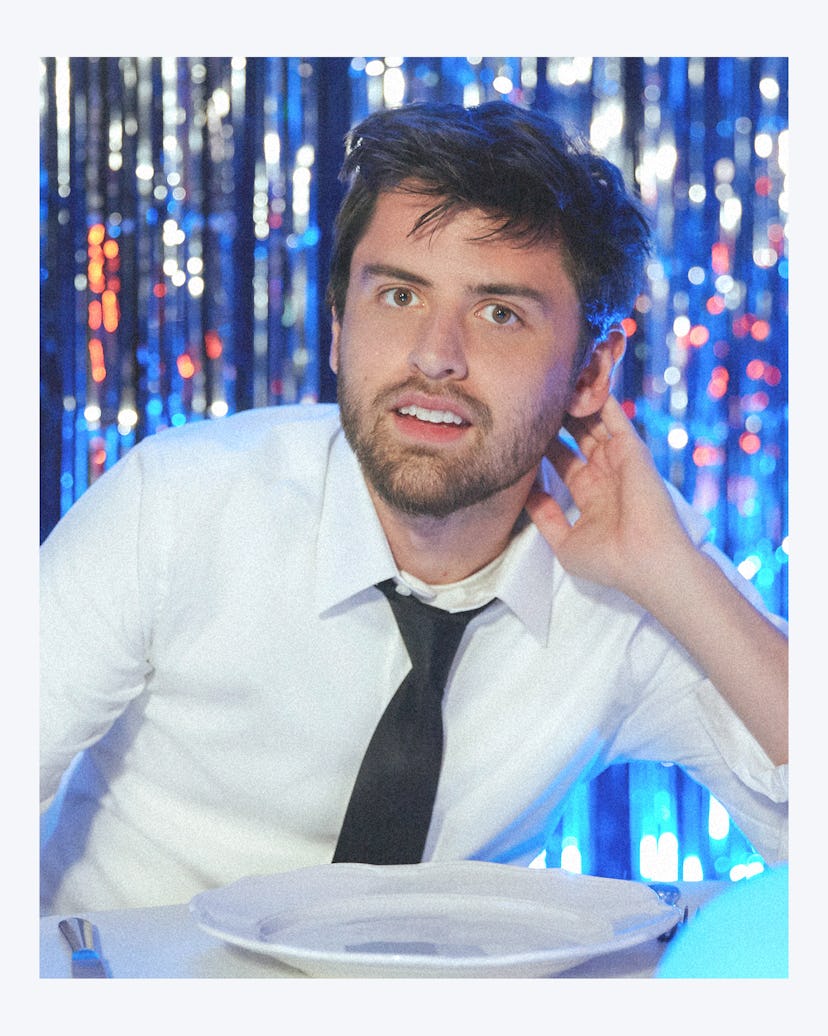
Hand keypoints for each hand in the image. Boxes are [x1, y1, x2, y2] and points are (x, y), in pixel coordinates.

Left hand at [525, 394, 692, 601]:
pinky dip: (597, 397)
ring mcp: (618, 458)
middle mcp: (604, 472)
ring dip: (573, 402)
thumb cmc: (608, 562)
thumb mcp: (564, 542)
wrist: (645, 562)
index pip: (562, 460)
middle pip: (575, 435)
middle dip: (555, 418)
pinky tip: (578, 378)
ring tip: (548, 381)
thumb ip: (544, 517)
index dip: (542, 444)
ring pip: (591, 421)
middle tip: (531, 397)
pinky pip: (612, 415)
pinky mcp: (631, 448)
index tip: (520, 429)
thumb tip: (522, 493)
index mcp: (590, 493)